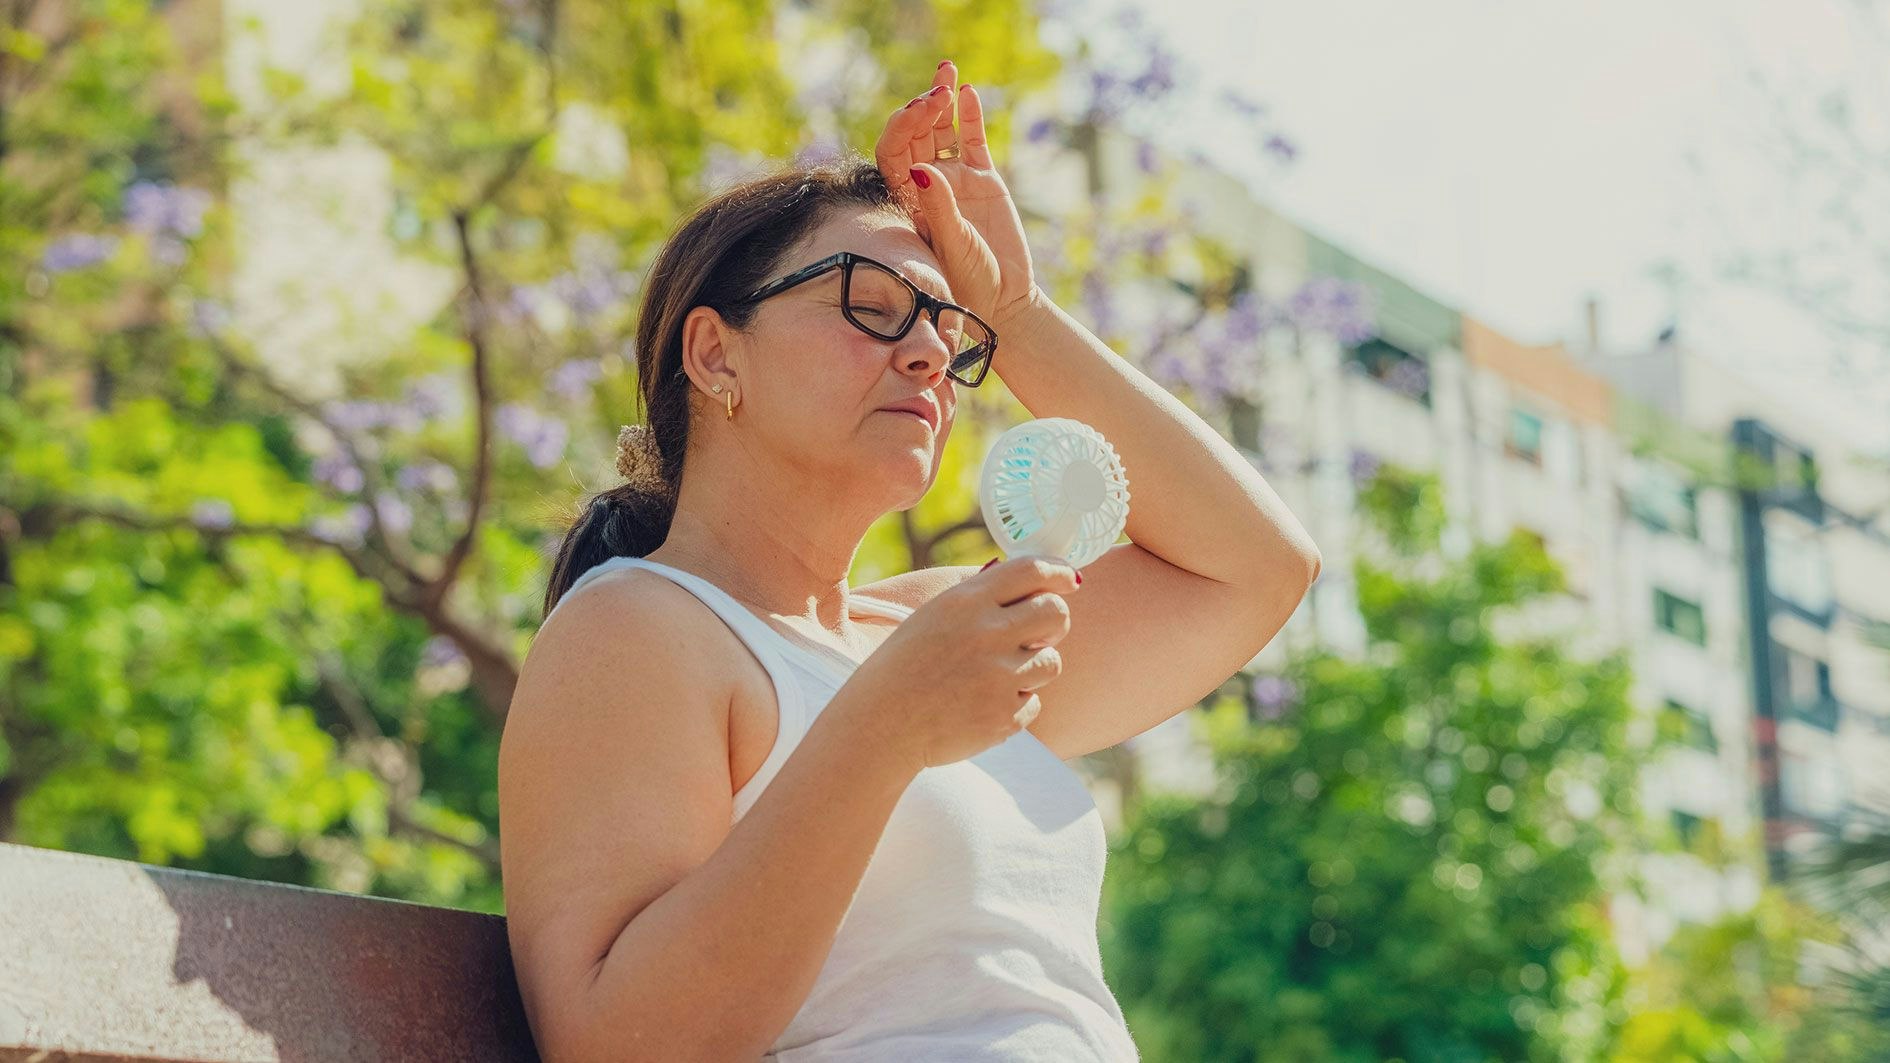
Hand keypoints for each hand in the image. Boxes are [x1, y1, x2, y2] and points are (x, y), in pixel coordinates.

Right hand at [841, 556, 1080, 772]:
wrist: (880, 726)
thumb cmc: (903, 668)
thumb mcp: (933, 616)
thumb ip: (979, 598)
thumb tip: (1032, 580)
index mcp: (965, 601)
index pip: (1032, 569)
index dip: (1058, 572)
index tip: (1067, 581)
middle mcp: (986, 633)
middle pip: (1057, 612)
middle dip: (1055, 621)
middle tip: (1038, 633)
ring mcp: (998, 676)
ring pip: (1052, 661)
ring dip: (1034, 667)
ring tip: (998, 676)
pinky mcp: (1005, 715)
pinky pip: (1034, 702)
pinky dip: (1015, 705)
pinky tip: (982, 706)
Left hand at [874, 59, 1041, 335]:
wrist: (1004, 300)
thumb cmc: (969, 282)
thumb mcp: (953, 245)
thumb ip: (938, 207)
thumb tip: (921, 169)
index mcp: (908, 199)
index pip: (895, 152)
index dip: (903, 127)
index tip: (920, 111)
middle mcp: (927, 184)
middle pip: (915, 134)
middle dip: (922, 109)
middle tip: (937, 92)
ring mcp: (954, 179)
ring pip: (941, 130)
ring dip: (941, 101)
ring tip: (947, 71)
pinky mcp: (983, 179)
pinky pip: (972, 141)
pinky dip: (970, 117)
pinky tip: (968, 94)